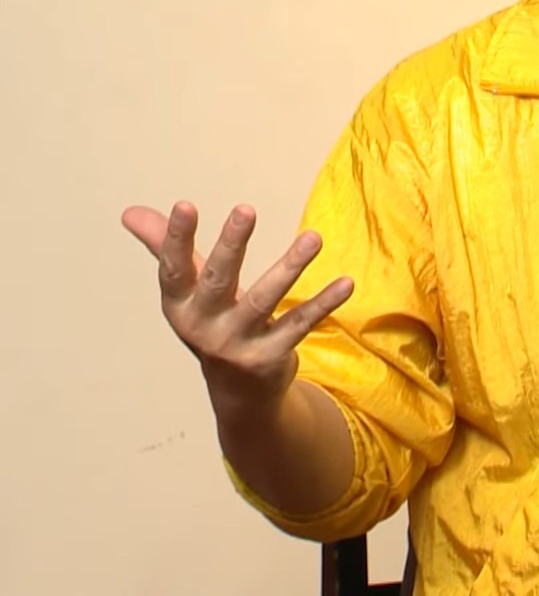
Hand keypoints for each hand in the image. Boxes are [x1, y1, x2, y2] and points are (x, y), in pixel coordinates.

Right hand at [122, 202, 353, 414]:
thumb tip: (131, 212)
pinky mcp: (271, 356)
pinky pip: (300, 324)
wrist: (238, 393)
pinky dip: (323, 303)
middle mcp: (205, 326)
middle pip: (218, 280)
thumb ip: (165, 250)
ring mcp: (238, 343)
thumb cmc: (212, 324)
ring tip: (314, 237)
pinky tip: (345, 282)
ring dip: (290, 267)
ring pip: (265, 300)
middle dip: (232, 245)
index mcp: (181, 306)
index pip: (174, 269)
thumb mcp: (187, 292)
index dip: (174, 239)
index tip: (184, 205)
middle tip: (245, 209)